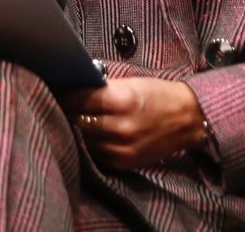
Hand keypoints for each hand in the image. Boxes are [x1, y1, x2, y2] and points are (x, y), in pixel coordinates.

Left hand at [63, 78, 207, 169]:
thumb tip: (75, 88)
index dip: (66, 94)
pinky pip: (96, 153)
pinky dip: (92, 143)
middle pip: (78, 120)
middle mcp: (121, 126)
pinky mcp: (124, 162)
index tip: (58, 90)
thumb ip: (104, 88)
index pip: (80, 99)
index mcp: (123, 100)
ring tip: (78, 119)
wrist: (187, 119)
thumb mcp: (132, 83)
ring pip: (85, 139)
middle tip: (63, 104)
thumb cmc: (158, 95)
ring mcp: (122, 147)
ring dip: (79, 129)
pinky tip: (94, 134)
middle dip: (70, 112)